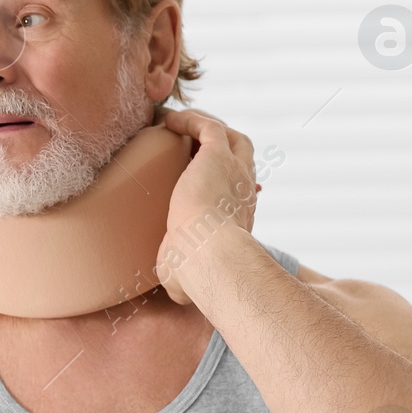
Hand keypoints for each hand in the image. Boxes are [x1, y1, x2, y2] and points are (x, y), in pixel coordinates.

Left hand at [155, 108, 261, 303]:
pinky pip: (209, 127)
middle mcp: (243, 191)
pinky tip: (169, 120)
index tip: (207, 178)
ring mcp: (234, 171)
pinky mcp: (218, 157)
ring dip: (206, 127)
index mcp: (239, 218)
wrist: (208, 257)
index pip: (240, 190)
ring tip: (179, 124)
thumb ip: (182, 280)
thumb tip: (176, 292)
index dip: (226, 180)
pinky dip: (191, 120)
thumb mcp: (188, 278)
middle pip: (242, 155)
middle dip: (222, 145)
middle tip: (194, 141)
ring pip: (230, 136)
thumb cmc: (197, 275)